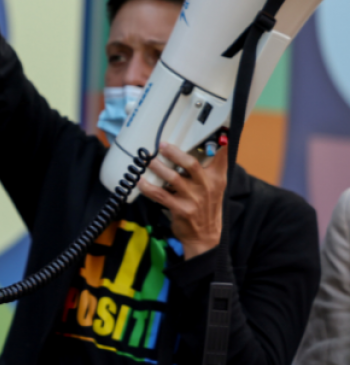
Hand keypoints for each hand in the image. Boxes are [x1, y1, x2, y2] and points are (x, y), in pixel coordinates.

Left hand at [139, 143, 226, 258]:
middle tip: (163, 145)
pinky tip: (140, 181)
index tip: (221, 127)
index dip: (222, 142)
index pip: (223, 156)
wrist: (205, 236)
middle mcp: (207, 186)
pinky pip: (160, 195)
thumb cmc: (206, 206)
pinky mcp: (181, 209)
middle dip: (175, 153)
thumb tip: (191, 145)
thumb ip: (207, 167)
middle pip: (192, 164)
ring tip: (147, 160)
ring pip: (173, 178)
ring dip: (157, 167)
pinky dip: (148, 187)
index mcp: (217, 177)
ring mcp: (193, 198)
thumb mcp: (214, 186)